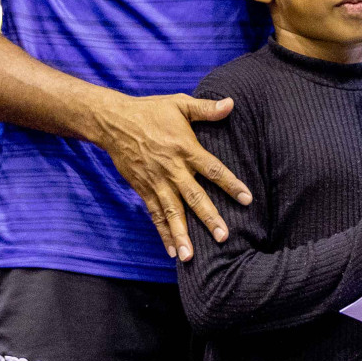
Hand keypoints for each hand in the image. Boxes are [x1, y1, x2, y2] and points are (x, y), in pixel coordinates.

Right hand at [91, 92, 250, 262]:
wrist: (113, 122)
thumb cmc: (150, 111)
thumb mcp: (179, 103)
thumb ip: (206, 108)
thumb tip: (231, 103)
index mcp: (185, 149)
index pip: (213, 169)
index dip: (231, 184)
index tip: (247, 199)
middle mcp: (172, 170)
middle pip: (194, 197)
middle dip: (209, 217)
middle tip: (224, 237)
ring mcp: (156, 182)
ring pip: (172, 212)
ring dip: (182, 234)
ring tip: (191, 257)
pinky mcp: (143, 190)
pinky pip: (155, 215)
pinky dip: (164, 233)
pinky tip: (173, 251)